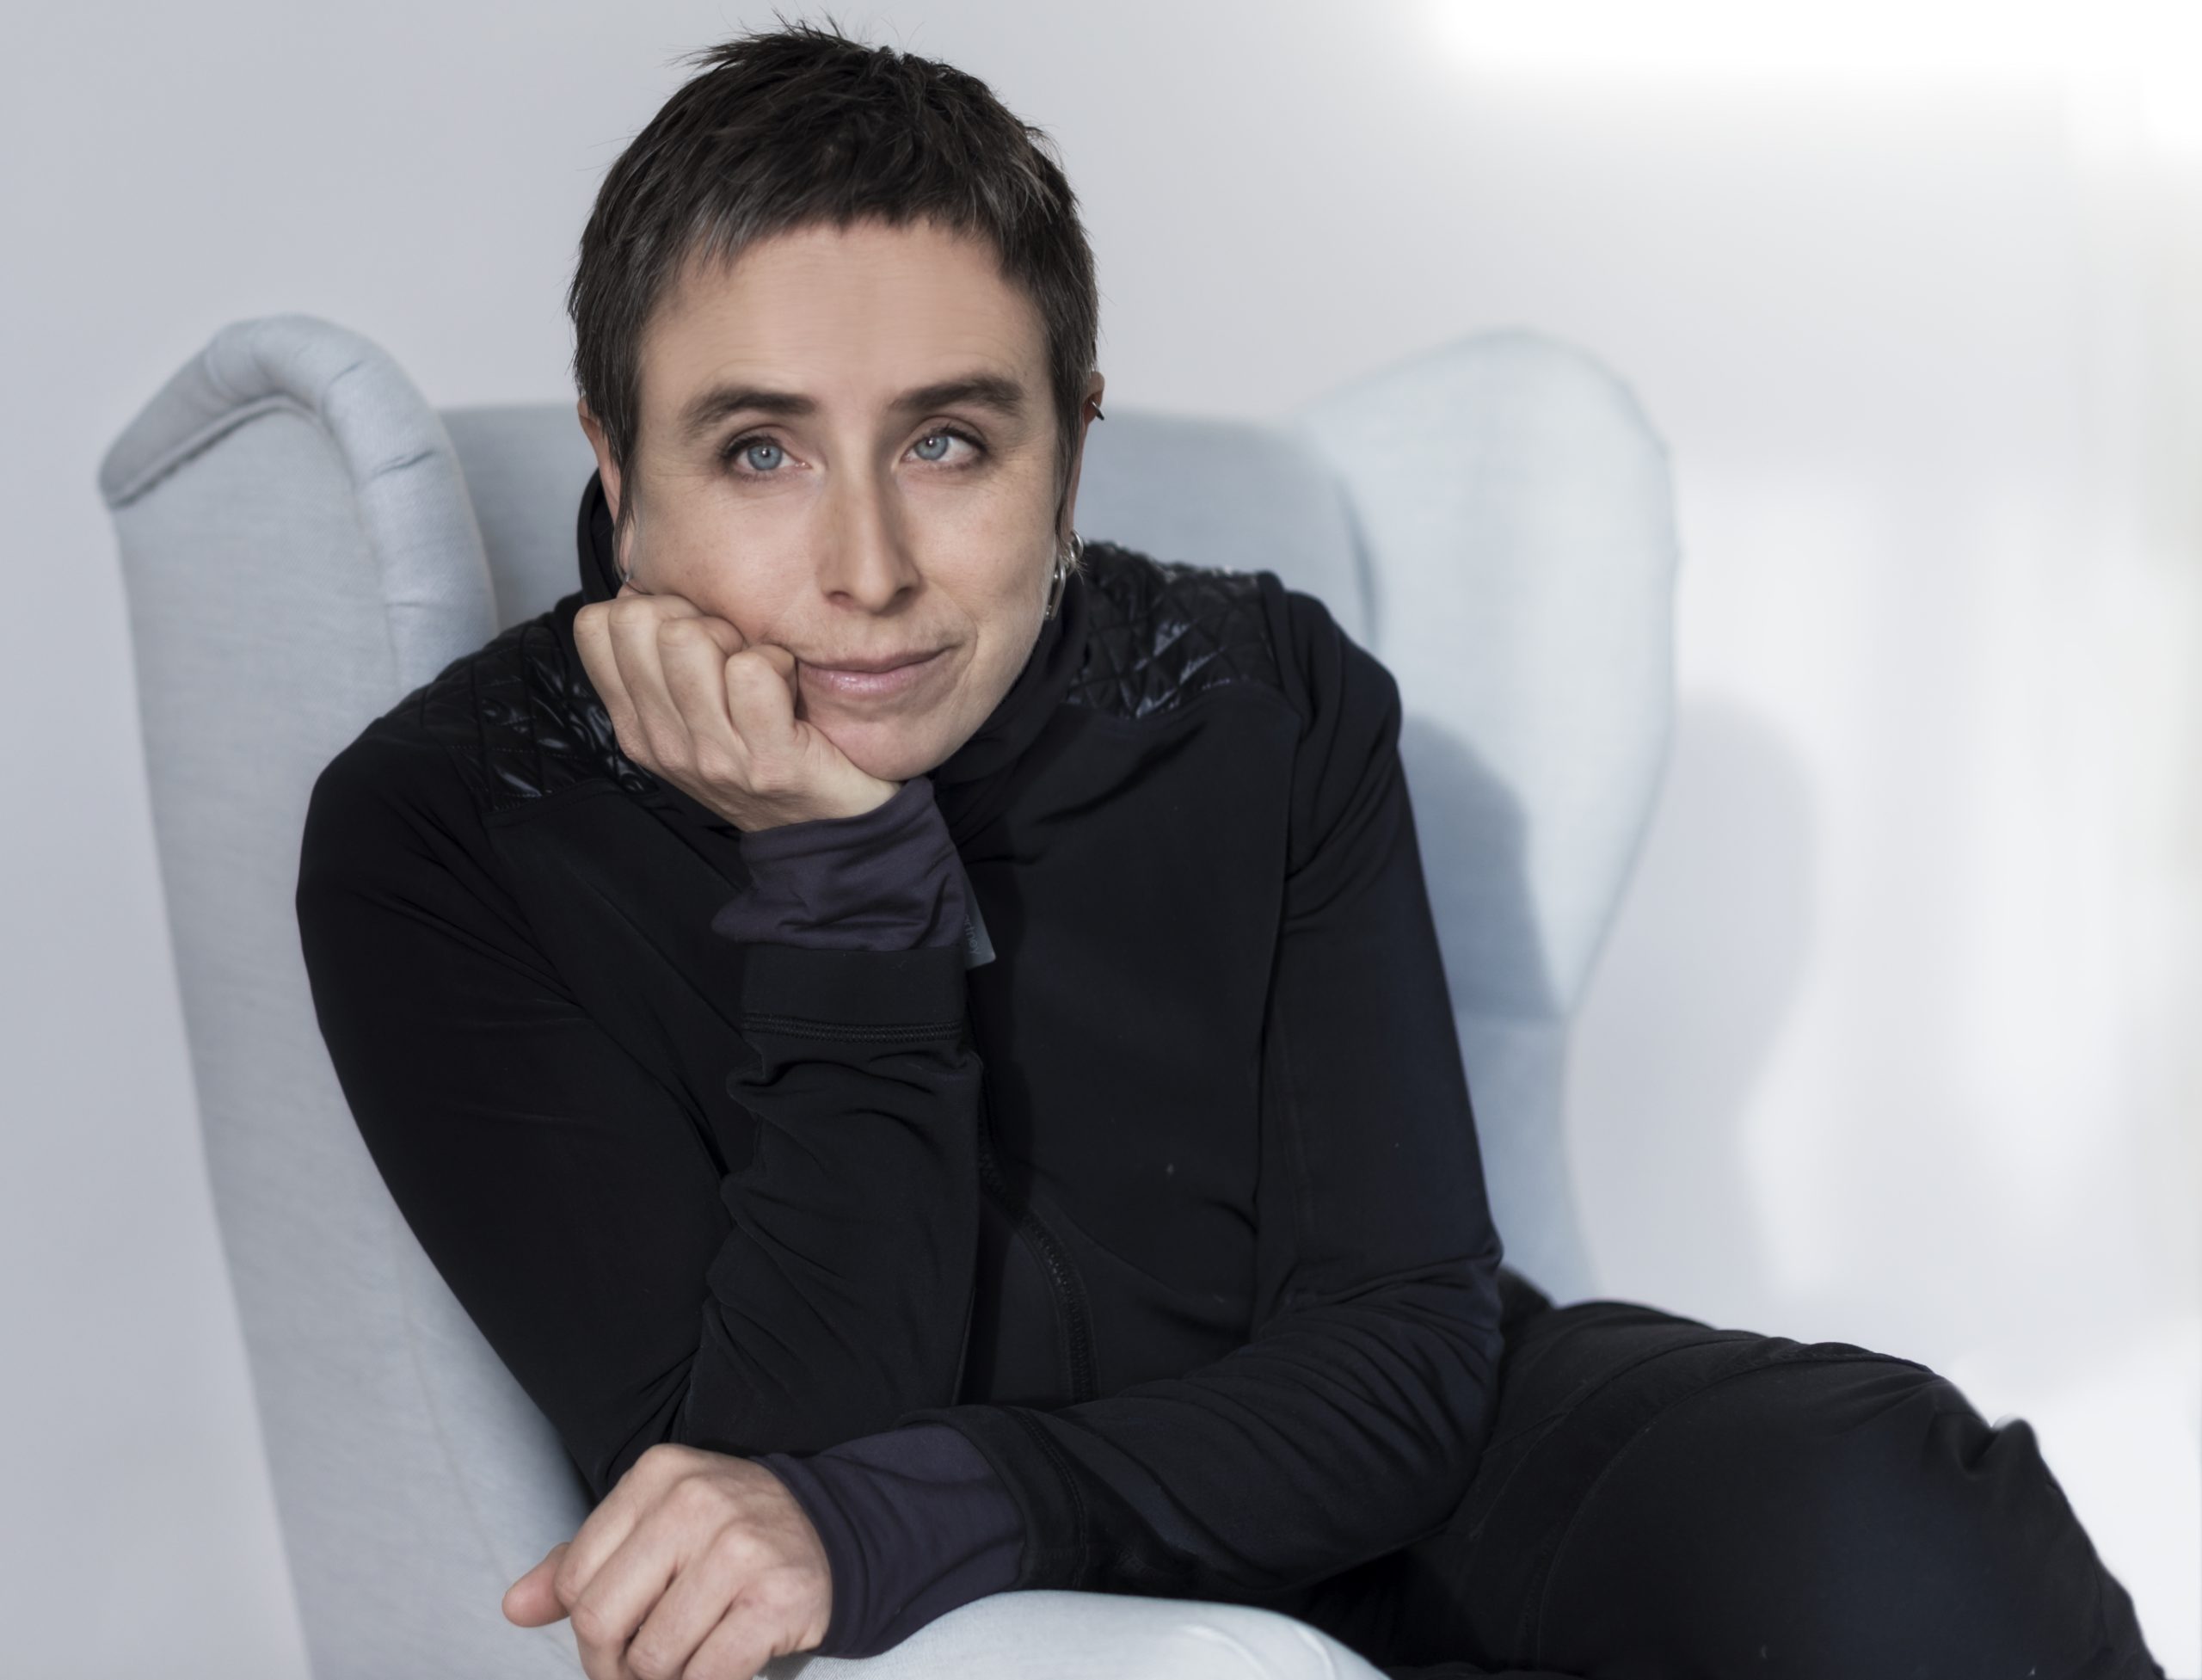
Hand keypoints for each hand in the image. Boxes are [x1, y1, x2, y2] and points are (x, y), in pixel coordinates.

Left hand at [503, 1442, 832, 1679]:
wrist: (832, 1530)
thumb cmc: (726, 1535)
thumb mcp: (653, 1525)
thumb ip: (580, 1563)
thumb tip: (515, 1607)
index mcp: (657, 1475)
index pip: (576, 1579)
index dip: (586, 1628)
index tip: (617, 1638)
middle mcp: (696, 1501)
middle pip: (604, 1621)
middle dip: (615, 1667)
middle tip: (642, 1669)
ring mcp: (740, 1548)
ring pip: (654, 1659)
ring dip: (665, 1679)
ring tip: (690, 1658)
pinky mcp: (775, 1597)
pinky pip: (708, 1676)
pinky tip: (722, 1661)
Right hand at [575, 584, 898, 830]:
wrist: (832, 833)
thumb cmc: (765, 755)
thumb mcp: (695, 718)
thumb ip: (665, 664)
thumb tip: (647, 586)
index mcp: (636, 728)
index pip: (596, 625)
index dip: (648, 607)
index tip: (691, 636)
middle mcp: (663, 744)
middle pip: (639, 621)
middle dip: (693, 616)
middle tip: (732, 652)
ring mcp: (713, 757)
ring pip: (688, 639)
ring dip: (736, 638)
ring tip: (762, 673)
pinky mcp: (769, 761)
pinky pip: (754, 669)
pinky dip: (780, 663)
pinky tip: (790, 690)